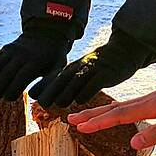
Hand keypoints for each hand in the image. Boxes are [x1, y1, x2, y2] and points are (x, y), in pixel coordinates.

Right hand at [0, 30, 70, 102]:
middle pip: (6, 71)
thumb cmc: (53, 58)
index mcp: (36, 61)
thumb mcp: (58, 68)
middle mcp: (21, 54)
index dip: (14, 87)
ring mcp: (11, 50)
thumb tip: (35, 96)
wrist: (46, 33)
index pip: (22, 76)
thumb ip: (49, 82)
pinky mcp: (4, 48)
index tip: (8, 99)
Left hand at [31, 30, 148, 109]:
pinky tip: (81, 101)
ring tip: (59, 104)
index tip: (32, 96)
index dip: (42, 87)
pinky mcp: (106, 74)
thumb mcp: (78, 71)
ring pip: (76, 82)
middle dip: (51, 91)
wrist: (123, 50)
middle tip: (42, 104)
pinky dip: (87, 92)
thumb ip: (61, 82)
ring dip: (67, 93)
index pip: (52, 78)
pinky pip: (94, 84)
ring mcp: (93, 70)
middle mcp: (79, 68)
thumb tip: (36, 95)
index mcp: (71, 68)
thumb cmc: (98, 66)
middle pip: (61, 80)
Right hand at [68, 71, 155, 151]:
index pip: (119, 115)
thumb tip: (132, 143)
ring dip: (101, 113)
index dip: (98, 122)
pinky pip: (132, 107)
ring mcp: (155, 99)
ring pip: (122, 107)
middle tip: (70, 120)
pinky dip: (117, 111)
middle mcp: (150, 100)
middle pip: (114, 108)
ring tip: (85, 118)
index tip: (79, 128)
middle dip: (92, 115)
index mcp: (153, 105)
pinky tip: (116, 114)